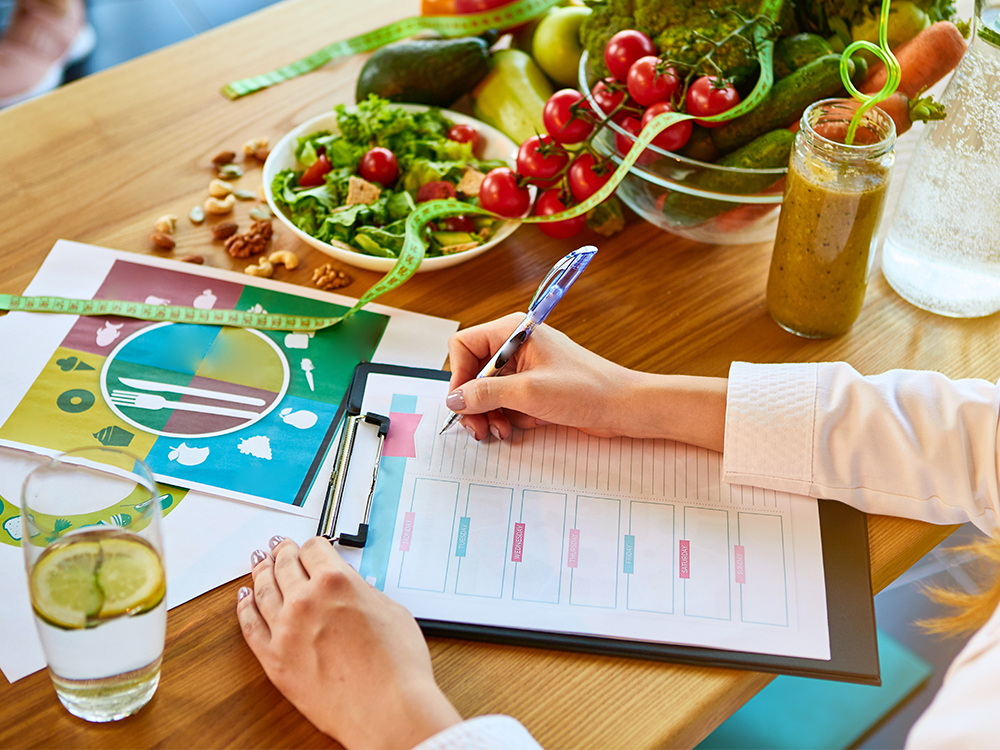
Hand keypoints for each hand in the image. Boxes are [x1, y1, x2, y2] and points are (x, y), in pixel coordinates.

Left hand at [237, 537, 460, 748]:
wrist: (387, 709)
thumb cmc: (397, 666)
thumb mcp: (390, 610)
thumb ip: (363, 592)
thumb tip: (351, 589)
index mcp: (336, 581)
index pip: (314, 548)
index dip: (312, 545)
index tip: (310, 548)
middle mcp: (305, 600)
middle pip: (284, 565)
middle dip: (282, 552)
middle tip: (278, 547)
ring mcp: (285, 630)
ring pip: (263, 590)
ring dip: (260, 572)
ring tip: (258, 564)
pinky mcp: (274, 659)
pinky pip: (250, 626)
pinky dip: (245, 608)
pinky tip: (244, 598)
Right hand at [446, 313, 639, 439]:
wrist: (623, 407)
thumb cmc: (587, 388)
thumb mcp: (529, 392)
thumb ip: (486, 394)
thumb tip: (454, 399)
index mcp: (513, 332)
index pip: (464, 346)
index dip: (458, 375)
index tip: (462, 403)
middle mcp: (515, 347)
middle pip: (473, 372)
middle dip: (473, 402)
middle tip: (477, 427)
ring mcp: (524, 369)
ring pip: (487, 392)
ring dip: (488, 414)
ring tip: (499, 431)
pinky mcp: (533, 388)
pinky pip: (505, 403)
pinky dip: (505, 418)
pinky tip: (515, 428)